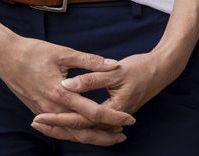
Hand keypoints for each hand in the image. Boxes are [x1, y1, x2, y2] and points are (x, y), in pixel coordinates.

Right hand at [0, 34, 134, 145]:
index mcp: (61, 93)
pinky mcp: (39, 111)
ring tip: (109, 136)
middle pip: (82, 131)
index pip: (92, 113)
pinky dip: (75, 133)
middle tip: (122, 135)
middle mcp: (52, 108)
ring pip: (70, 133)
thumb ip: (90, 61)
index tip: (128, 120)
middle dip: (104, 136)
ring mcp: (44, 112)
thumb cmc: (33, 51)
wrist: (4, 57)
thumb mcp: (64, 52)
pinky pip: (60, 128)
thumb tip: (113, 64)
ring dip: (91, 136)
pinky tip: (86, 131)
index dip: (112, 118)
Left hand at [30, 48, 185, 139]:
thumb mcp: (116, 70)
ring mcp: (113, 117)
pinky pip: (91, 124)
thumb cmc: (142, 68)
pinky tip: (63, 119)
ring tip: (44, 124)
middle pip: (81, 130)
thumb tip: (68, 83)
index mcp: (113, 108)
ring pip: (85, 129)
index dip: (59, 119)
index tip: (40, 116)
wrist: (163, 70)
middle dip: (57, 128)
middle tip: (36, 123)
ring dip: (65, 128)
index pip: (81, 119)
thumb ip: (91, 77)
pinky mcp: (113, 112)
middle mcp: (113, 117)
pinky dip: (75, 123)